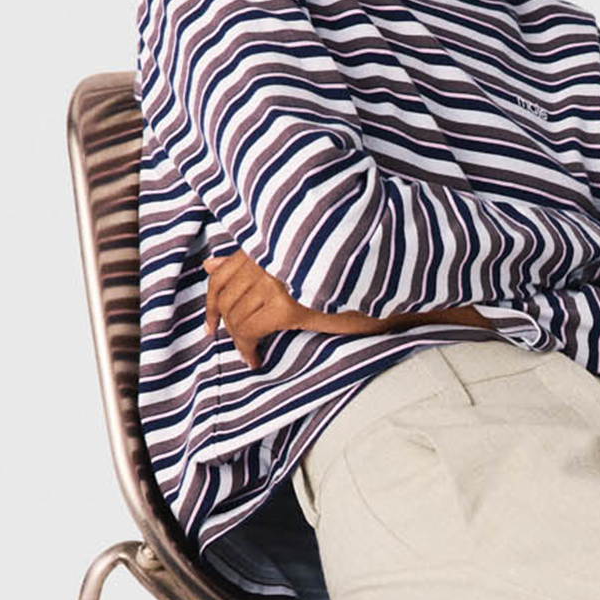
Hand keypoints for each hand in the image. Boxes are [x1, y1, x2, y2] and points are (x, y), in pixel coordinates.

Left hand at [202, 249, 493, 366]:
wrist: (389, 284)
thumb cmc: (350, 272)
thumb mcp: (295, 262)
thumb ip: (251, 261)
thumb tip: (209, 262)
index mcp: (270, 240)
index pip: (222, 270)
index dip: (211, 297)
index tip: (212, 319)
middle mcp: (268, 255)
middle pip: (223, 293)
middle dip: (220, 320)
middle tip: (227, 341)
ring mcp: (277, 279)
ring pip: (235, 314)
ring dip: (237, 338)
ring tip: (249, 353)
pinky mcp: (289, 305)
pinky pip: (250, 330)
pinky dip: (246, 347)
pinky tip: (255, 359)